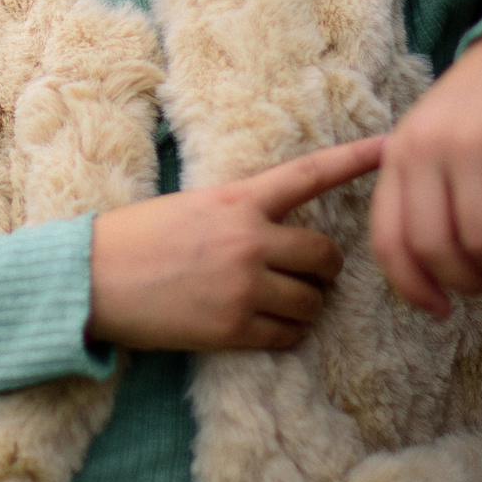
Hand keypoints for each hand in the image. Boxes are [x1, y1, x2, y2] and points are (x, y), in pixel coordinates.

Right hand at [87, 134, 385, 351]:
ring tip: (275, 302)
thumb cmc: (135, 238)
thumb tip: (280, 230)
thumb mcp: (192, 206)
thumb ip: (240, 212)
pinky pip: (287, 336)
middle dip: (323, 269)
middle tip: (307, 275)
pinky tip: (260, 325)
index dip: (356, 160)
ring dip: (303, 305)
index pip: (309, 175)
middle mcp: (247, 239)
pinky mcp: (231, 328)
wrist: (89, 280)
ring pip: (311, 302)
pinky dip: (283, 333)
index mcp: (236, 199)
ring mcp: (242, 286)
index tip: (392, 146)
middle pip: (325, 256)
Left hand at [370, 22, 481, 318]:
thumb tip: (435, 273)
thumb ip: (426, 194)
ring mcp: (467, 143)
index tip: (440, 311)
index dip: (412, 286)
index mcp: (398, 156)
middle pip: (435, 248)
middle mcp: (424, 150)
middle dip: (470, 283)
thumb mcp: (436, 141)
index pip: (389, 239)